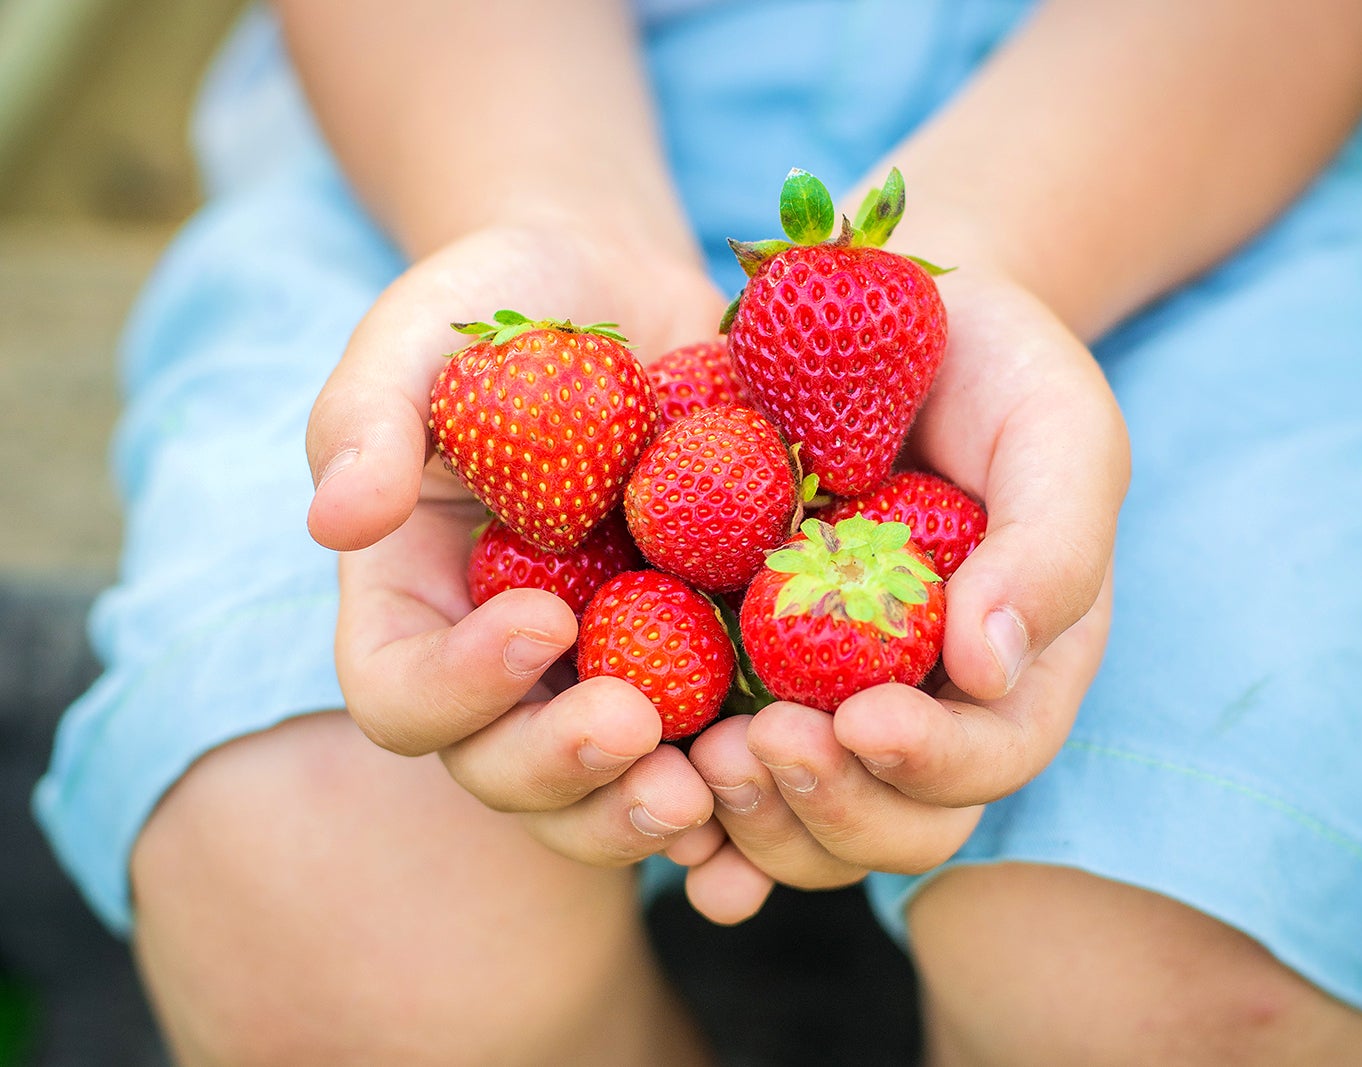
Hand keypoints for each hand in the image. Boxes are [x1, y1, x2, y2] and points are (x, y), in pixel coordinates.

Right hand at [306, 220, 734, 867]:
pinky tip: (797, 766)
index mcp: (420, 609)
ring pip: (610, 793)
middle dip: (565, 770)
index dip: (458, 687)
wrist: (635, 303)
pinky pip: (715, 748)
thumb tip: (337, 520)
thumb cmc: (510, 310)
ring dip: (653, 808)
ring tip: (716, 785)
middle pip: (507, 772)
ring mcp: (609, 677)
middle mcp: (508, 673)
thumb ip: (371, 416)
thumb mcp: (427, 334)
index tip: (541, 618)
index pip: (403, 693)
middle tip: (635, 732)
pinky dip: (747, 782)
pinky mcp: (703, 667)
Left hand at [684, 269, 1127, 920]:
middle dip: (829, 807)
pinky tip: (649, 781)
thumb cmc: (990, 363)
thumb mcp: (1054, 426)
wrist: (878, 314)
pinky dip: (684, 806)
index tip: (863, 719)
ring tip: (697, 756)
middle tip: (753, 747)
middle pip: (896, 822)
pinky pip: (711, 767)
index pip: (993, 756)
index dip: (933, 762)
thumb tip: (987, 670)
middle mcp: (922, 702)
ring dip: (751, 818)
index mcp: (1014, 664)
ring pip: (802, 822)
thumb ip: (1049, 544)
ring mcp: (825, 697)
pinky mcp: (735, 668)